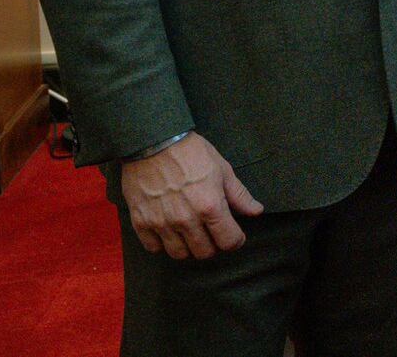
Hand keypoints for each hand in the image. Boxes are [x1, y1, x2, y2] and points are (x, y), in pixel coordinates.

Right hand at [118, 132, 263, 259]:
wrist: (154, 142)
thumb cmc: (191, 152)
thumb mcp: (222, 169)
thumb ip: (239, 195)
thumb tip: (256, 211)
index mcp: (210, 206)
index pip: (228, 242)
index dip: (235, 241)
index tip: (234, 236)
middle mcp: (186, 219)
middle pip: (204, 253)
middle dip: (213, 245)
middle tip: (212, 233)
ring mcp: (162, 223)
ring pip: (179, 254)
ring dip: (188, 247)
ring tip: (190, 234)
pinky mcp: (141, 222)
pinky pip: (153, 248)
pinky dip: (162, 244)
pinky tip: (168, 231)